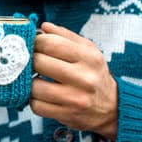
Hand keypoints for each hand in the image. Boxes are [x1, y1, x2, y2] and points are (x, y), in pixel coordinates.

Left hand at [30, 22, 117, 139]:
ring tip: (34, 78)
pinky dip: (33, 99)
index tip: (33, 44)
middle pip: (40, 62)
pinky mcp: (66, 115)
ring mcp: (75, 99)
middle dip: (29, 60)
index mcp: (89, 57)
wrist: (112, 108)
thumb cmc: (94, 74)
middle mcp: (84, 78)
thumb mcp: (88, 51)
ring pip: (35, 87)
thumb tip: (43, 26)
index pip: (51, 43)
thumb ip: (65, 36)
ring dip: (29, 82)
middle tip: (29, 61)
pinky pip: (37, 106)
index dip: (36, 42)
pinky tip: (40, 94)